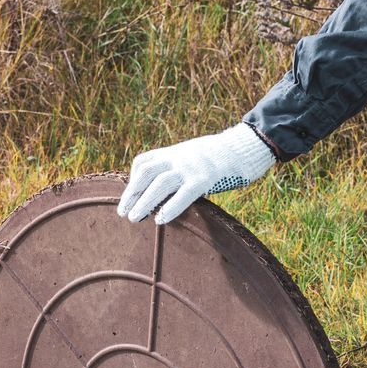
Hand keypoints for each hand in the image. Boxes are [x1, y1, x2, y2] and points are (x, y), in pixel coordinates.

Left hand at [117, 124, 276, 224]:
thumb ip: (179, 169)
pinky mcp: (205, 178)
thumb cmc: (220, 158)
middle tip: (122, 212)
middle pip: (146, 173)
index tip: (129, 195)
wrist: (244, 148)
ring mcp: (191, 167)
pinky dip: (170, 207)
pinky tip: (160, 220)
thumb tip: (166, 190)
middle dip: (132, 193)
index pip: (144, 162)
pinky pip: (183, 194)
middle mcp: (179, 157)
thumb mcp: (193, 157)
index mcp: (174, 152)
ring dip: (144, 202)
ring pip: (160, 184)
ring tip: (133, 218)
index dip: (133, 179)